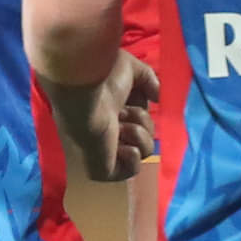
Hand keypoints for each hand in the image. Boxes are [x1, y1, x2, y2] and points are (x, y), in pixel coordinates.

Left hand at [47, 49, 158, 181]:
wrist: (83, 90)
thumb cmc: (102, 77)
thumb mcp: (133, 69)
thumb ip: (150, 81)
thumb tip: (158, 99)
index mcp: (108, 110)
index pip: (137, 118)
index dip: (140, 108)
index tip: (129, 98)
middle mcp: (105, 131)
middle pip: (144, 133)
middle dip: (140, 119)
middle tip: (121, 111)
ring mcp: (103, 151)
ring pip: (143, 150)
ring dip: (138, 134)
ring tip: (119, 125)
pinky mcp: (102, 168)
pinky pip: (130, 171)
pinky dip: (132, 157)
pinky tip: (121, 144)